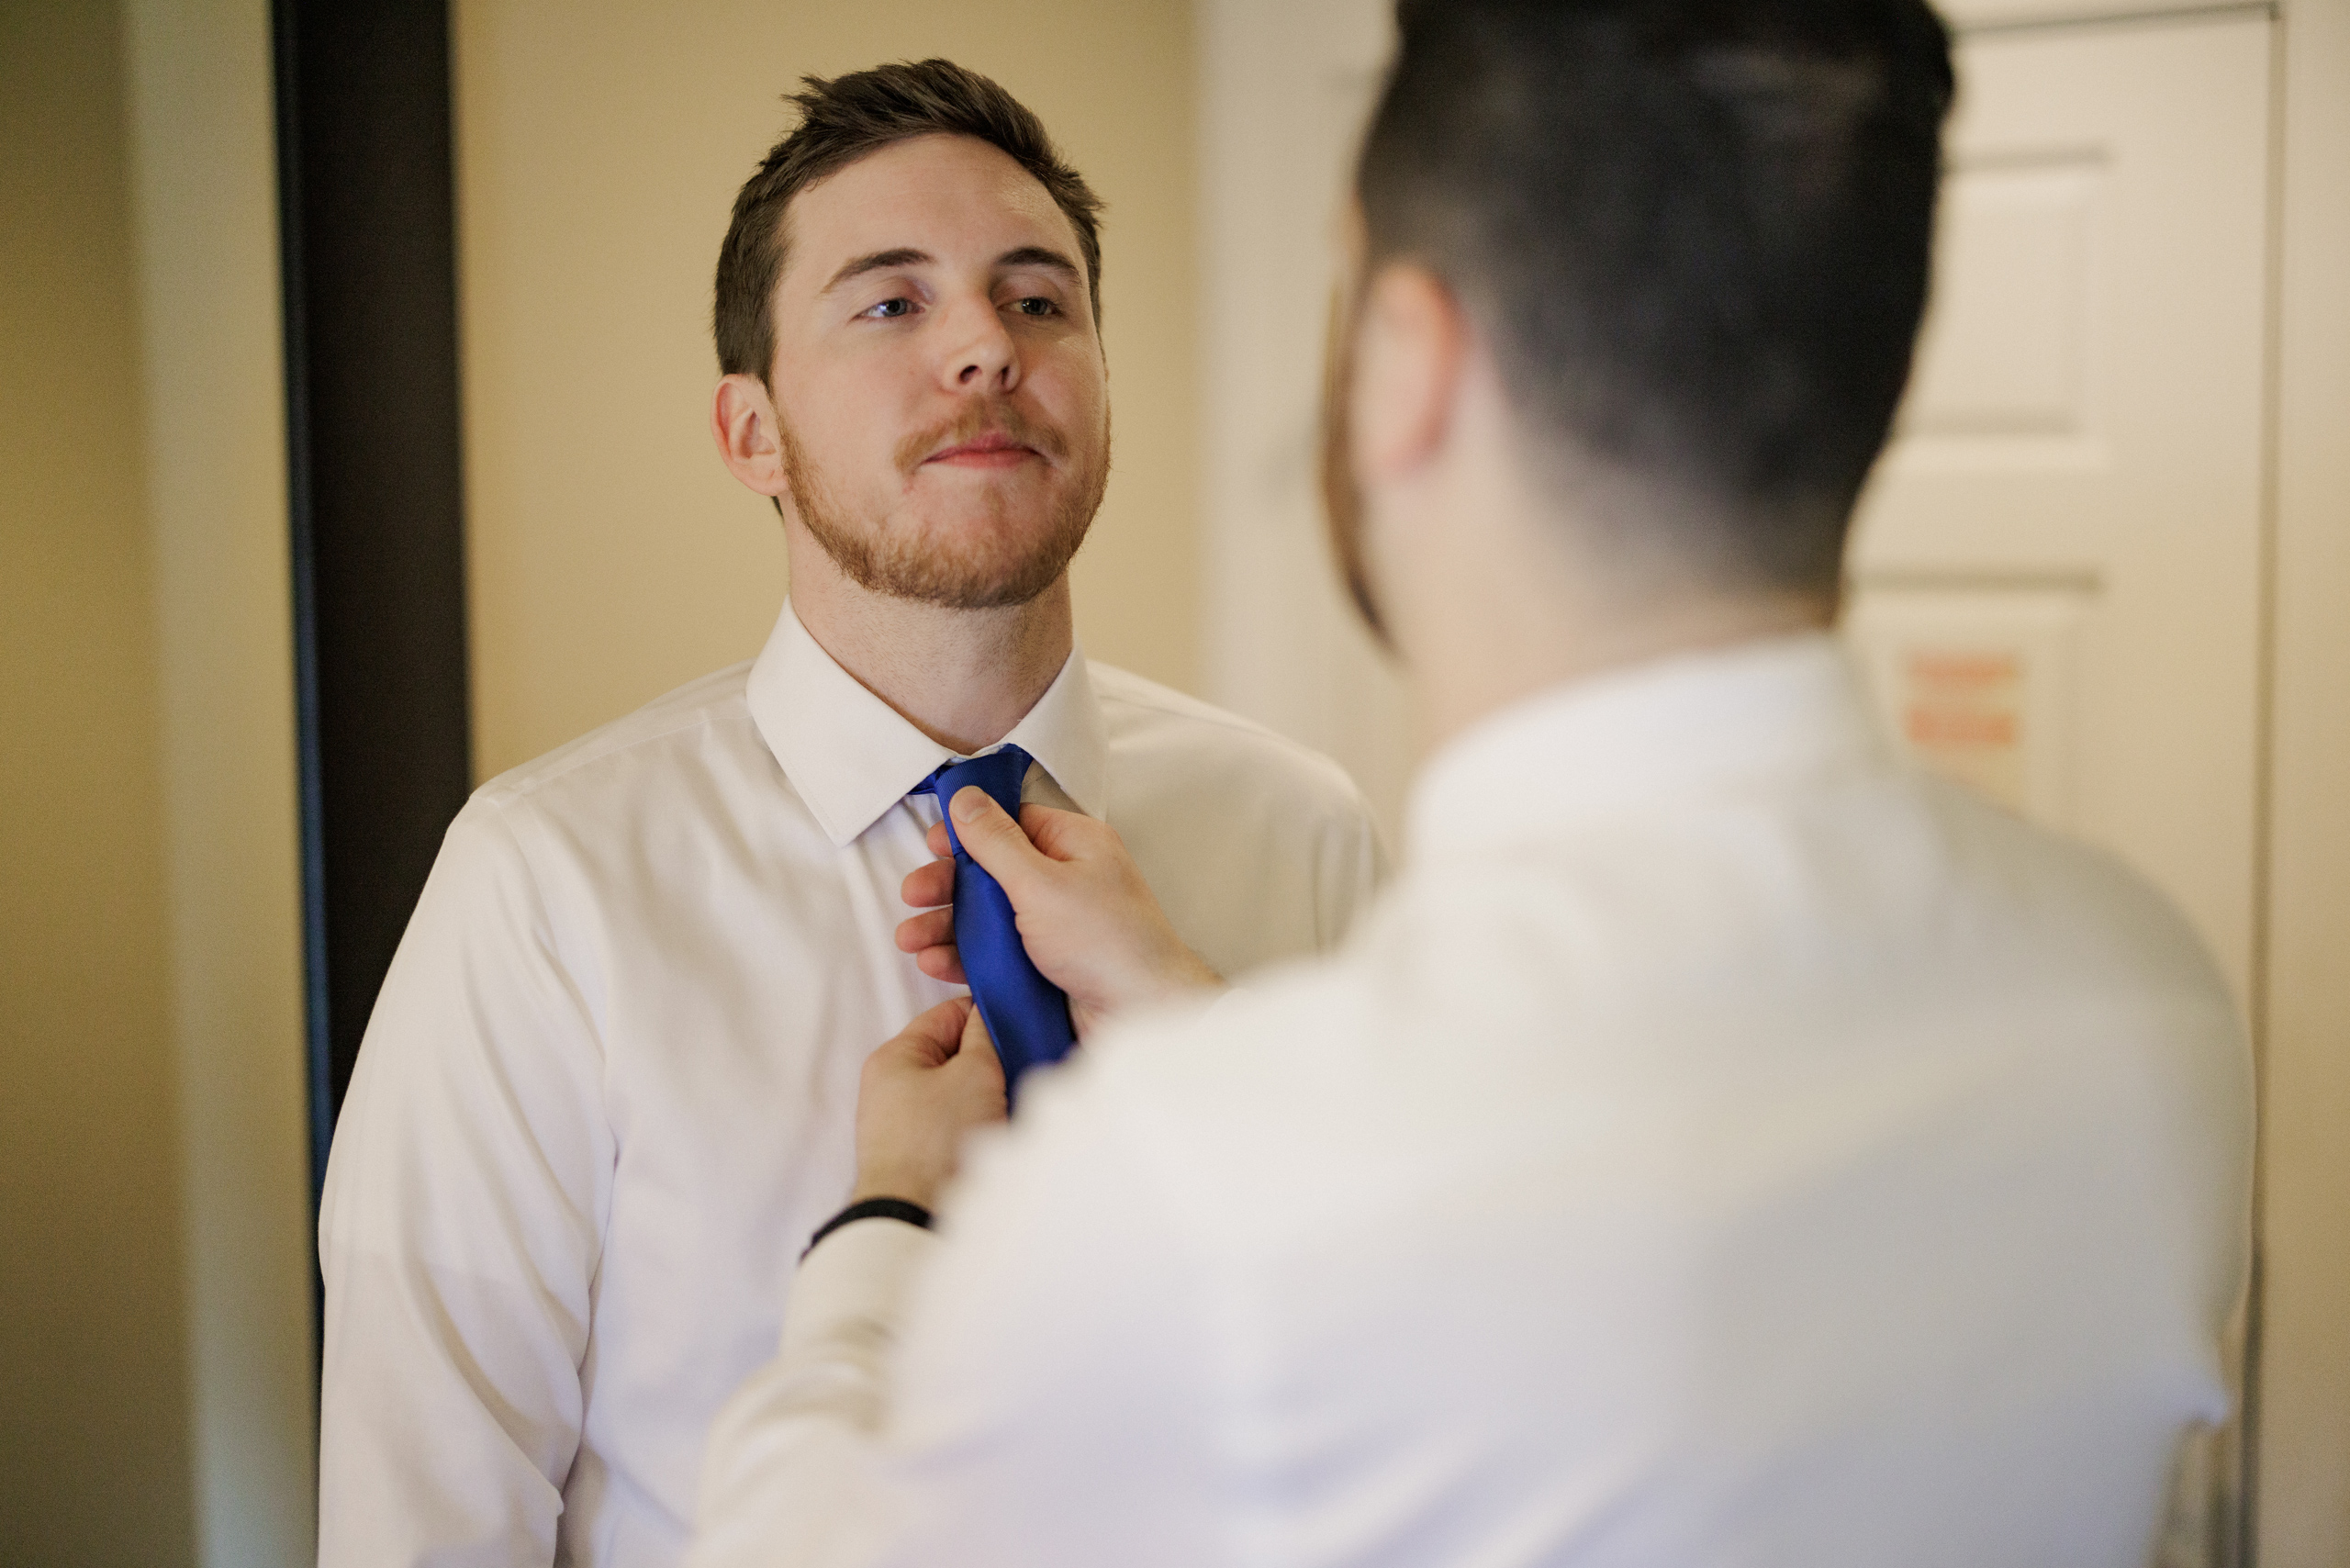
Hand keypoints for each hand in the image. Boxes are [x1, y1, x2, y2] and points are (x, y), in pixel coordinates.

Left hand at [851, 998, 1005, 1209]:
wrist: (913, 1219)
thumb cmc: (938, 1142)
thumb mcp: (974, 1074)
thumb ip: (984, 1037)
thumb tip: (987, 1016)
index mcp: (894, 1056)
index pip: (948, 1014)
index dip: (987, 1014)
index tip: (1022, 1022)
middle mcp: (890, 1086)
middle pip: (952, 1055)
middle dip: (990, 1059)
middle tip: (1023, 1065)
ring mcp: (899, 1123)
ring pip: (956, 1092)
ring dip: (986, 1094)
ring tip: (1015, 1100)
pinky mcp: (913, 1154)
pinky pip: (952, 1124)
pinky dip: (976, 1123)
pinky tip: (1000, 1130)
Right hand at [896, 789, 1223, 1038]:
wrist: (1139, 1016)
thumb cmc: (1106, 942)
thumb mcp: (1041, 882)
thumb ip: (996, 842)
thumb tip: (966, 797)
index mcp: (1074, 846)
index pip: (1013, 823)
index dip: (969, 833)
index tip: (932, 843)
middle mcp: (1065, 881)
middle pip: (991, 872)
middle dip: (947, 885)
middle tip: (912, 896)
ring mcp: (1054, 926)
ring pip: (987, 917)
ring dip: (945, 925)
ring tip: (910, 941)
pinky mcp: (1044, 965)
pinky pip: (995, 953)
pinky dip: (963, 956)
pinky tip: (934, 963)